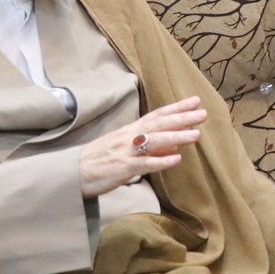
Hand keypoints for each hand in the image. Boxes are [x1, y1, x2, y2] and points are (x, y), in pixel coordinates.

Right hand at [78, 97, 203, 197]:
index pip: (157, 115)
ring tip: (196, 134)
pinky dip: (161, 161)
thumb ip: (149, 146)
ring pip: (154, 141)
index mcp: (130, 130)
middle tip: (203, 113)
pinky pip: (144, 164)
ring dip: (176, 137)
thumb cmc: (99, 160)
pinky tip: (176, 159)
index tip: (196, 100)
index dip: (176, 107)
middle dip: (181, 118)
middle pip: (158, 124)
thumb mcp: (124, 148)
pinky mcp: (122, 168)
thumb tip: (175, 147)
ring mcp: (126, 152)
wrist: (72, 173)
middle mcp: (129, 137)